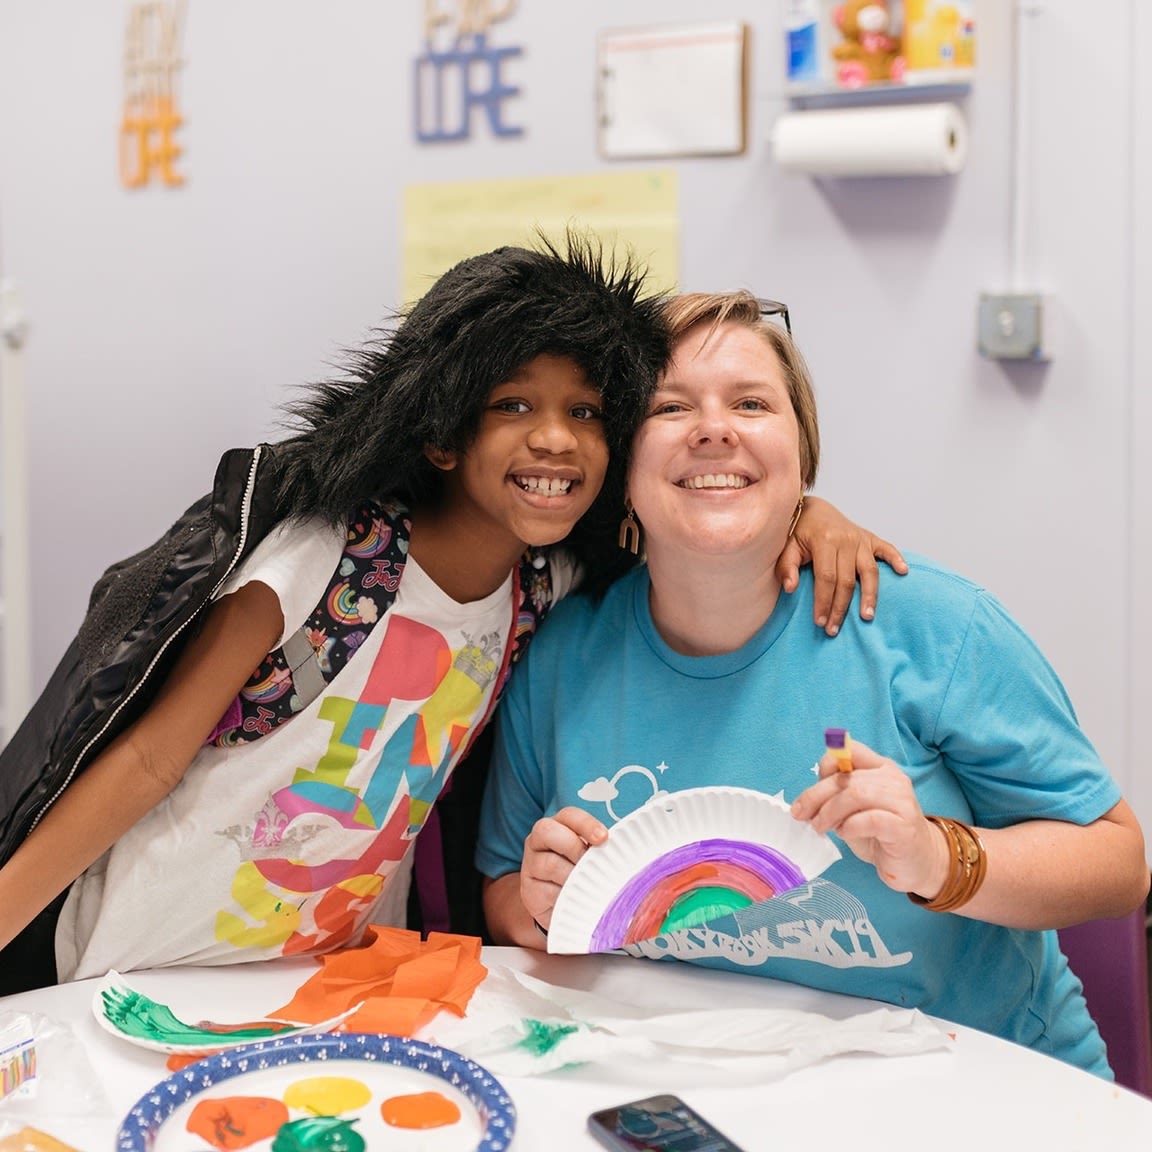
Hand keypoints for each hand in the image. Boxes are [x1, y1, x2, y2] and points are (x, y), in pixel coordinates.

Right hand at [519, 807, 607, 930]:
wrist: (560, 905)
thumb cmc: (581, 873)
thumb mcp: (590, 857)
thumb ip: (599, 849)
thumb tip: (624, 849)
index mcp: (557, 825)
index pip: (568, 815)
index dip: (586, 824)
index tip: (603, 838)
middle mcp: (538, 841)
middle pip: (548, 831)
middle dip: (573, 846)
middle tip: (590, 864)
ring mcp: (531, 865)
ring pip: (549, 864)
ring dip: (572, 876)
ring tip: (587, 884)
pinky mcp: (529, 890)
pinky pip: (547, 891)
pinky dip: (565, 896)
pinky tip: (575, 899)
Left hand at [776, 496, 908, 635]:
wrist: (812, 509)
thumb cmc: (798, 531)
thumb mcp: (786, 546)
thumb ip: (787, 566)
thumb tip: (790, 588)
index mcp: (824, 541)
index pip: (826, 578)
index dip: (823, 602)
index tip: (820, 622)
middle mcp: (846, 539)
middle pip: (847, 580)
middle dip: (840, 608)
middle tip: (833, 629)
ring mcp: (860, 538)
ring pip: (870, 571)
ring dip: (870, 595)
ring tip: (867, 616)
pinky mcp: (870, 538)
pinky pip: (886, 548)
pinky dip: (896, 558)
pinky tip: (903, 571)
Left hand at [789, 737, 947, 898]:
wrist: (917, 862)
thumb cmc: (880, 834)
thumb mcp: (852, 809)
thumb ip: (836, 795)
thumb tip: (806, 798)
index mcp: (881, 767)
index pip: (851, 751)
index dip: (827, 766)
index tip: (811, 792)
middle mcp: (893, 779)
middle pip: (846, 777)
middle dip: (816, 796)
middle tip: (801, 814)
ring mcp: (901, 801)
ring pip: (856, 794)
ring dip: (830, 812)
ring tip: (821, 827)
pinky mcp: (904, 827)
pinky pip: (869, 819)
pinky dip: (850, 826)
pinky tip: (846, 834)